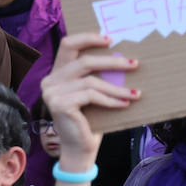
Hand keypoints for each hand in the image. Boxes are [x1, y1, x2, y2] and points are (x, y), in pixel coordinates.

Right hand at [40, 33, 138, 170]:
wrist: (80, 147)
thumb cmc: (91, 118)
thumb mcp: (94, 92)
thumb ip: (99, 76)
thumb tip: (126, 58)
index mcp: (58, 72)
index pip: (68, 45)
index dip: (88, 38)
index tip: (111, 38)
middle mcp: (50, 80)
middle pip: (84, 61)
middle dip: (112, 62)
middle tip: (135, 64)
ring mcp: (52, 92)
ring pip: (91, 82)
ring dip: (117, 88)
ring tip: (135, 93)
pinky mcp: (59, 104)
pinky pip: (91, 96)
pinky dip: (111, 100)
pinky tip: (124, 104)